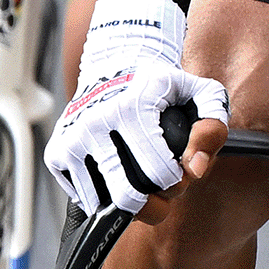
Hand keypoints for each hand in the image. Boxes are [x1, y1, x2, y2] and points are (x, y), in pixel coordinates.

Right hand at [52, 0, 231, 216]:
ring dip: (129, 204)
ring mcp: (71, 139)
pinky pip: (82, 199)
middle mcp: (95, 123)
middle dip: (155, 203)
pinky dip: (103, 198)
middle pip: (129, 197)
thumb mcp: (201, 93)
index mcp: (132, 107)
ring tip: (139, 180)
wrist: (116, 64)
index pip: (160, 175)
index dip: (178, 182)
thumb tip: (195, 168)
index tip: (179, 170)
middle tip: (161, 188)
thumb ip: (212, 128)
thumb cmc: (163, 86)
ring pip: (103, 205)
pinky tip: (116, 174)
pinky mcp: (55, 154)